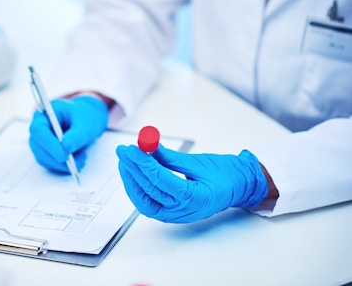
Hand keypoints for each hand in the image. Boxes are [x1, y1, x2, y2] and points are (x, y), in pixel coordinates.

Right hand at [29, 95, 108, 172]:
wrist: (86, 121)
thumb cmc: (83, 117)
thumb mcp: (85, 124)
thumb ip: (76, 135)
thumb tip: (66, 147)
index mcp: (44, 114)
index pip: (38, 130)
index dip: (49, 144)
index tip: (65, 154)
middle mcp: (38, 128)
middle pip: (38, 146)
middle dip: (56, 157)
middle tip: (76, 162)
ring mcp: (40, 142)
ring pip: (43, 158)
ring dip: (62, 164)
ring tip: (82, 159)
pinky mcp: (45, 153)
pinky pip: (50, 164)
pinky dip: (64, 166)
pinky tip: (77, 161)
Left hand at [116, 144, 268, 222]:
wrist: (237, 188)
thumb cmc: (223, 174)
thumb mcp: (198, 162)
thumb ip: (170, 157)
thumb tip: (148, 146)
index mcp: (196, 198)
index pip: (162, 181)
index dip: (144, 163)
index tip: (132, 149)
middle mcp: (184, 211)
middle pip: (150, 190)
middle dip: (133, 169)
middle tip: (124, 151)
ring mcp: (176, 215)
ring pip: (145, 201)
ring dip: (131, 180)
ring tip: (125, 160)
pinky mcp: (170, 214)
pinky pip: (148, 204)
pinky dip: (137, 190)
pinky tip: (131, 174)